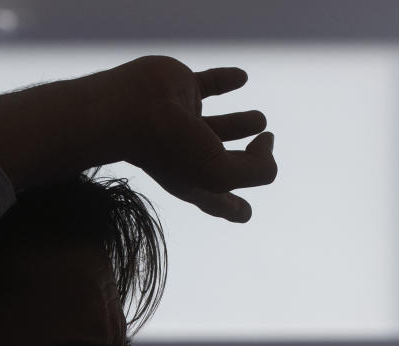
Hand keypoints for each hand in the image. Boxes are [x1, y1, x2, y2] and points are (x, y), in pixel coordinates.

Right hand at [109, 56, 276, 221]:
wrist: (131, 107)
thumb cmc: (169, 147)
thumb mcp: (222, 174)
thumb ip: (257, 170)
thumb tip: (267, 143)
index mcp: (193, 181)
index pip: (219, 203)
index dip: (235, 209)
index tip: (245, 213)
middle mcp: (188, 154)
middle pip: (223, 163)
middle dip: (248, 158)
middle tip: (265, 142)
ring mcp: (184, 121)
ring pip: (220, 124)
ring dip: (243, 122)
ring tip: (261, 120)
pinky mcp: (181, 88)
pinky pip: (209, 82)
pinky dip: (227, 79)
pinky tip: (241, 77)